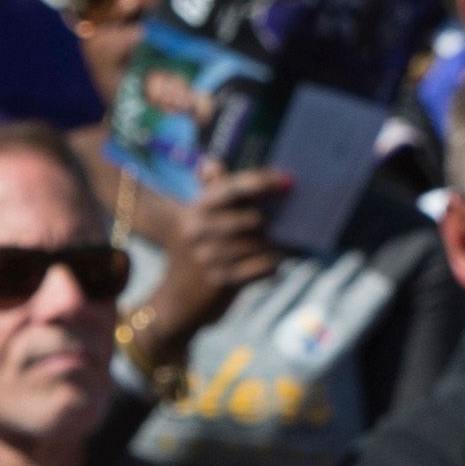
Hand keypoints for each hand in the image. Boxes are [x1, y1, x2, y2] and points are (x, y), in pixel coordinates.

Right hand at [131, 164, 291, 368]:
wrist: (176, 303)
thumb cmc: (193, 254)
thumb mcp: (195, 221)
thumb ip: (208, 191)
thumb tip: (211, 162)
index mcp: (194, 211)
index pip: (230, 189)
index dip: (261, 181)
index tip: (288, 180)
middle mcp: (198, 232)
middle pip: (253, 219)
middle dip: (270, 224)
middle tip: (277, 227)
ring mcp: (209, 258)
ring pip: (261, 244)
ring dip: (273, 246)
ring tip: (274, 247)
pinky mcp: (221, 281)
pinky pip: (262, 266)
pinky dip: (272, 264)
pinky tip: (270, 264)